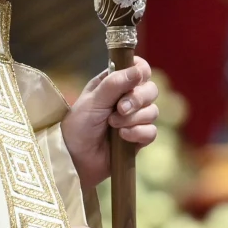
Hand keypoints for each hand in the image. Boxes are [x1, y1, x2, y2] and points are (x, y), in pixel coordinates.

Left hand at [62, 56, 158, 189]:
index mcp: (115, 83)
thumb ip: (115, 83)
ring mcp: (135, 119)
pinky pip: (151, 131)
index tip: (136, 79)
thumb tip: (138, 70)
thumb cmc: (78, 125)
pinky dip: (137, 133)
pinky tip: (122, 137)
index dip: (141, 71)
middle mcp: (127, 98)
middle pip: (151, 90)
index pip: (140, 69)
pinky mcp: (139, 138)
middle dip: (138, 99)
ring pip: (152, 111)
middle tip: (120, 108)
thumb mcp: (93, 100)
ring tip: (113, 125)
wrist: (75, 158)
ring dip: (133, 119)